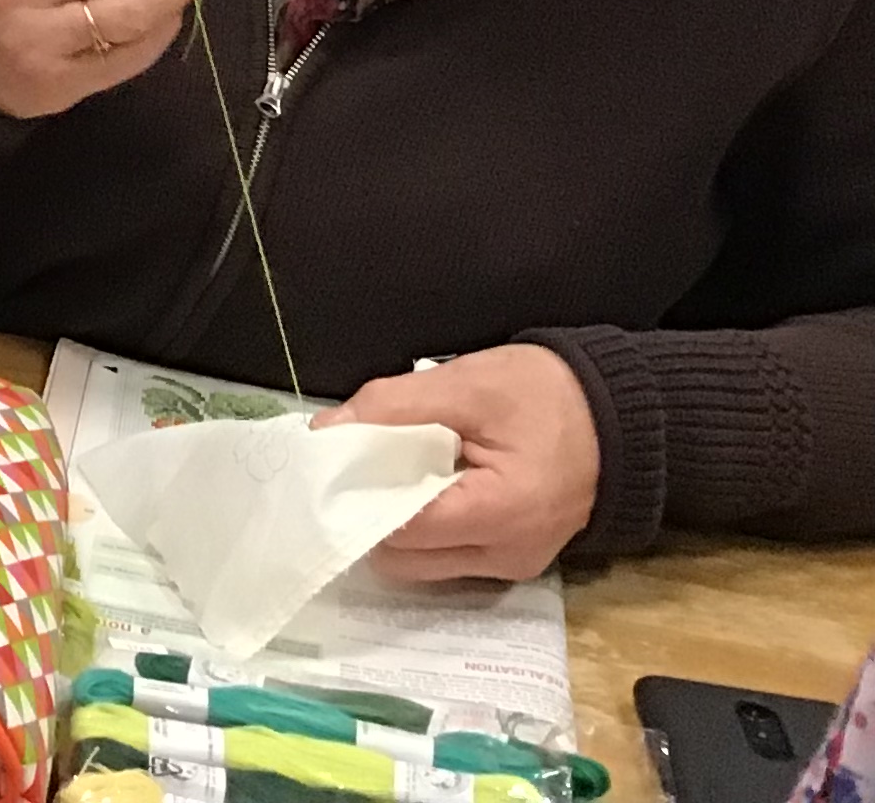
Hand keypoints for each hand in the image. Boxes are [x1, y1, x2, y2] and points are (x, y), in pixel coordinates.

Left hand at [325, 345, 600, 583]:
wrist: (623, 414)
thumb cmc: (547, 394)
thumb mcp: (465, 384)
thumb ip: (390, 407)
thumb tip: (325, 432)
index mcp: (501, 516)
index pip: (399, 531)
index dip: (357, 495)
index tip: (336, 461)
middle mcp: (508, 556)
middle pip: (404, 558)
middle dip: (373, 513)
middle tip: (367, 462)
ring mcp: (514, 564)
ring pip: (423, 563)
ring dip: (399, 522)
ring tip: (402, 469)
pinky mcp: (516, 558)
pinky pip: (451, 555)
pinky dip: (428, 525)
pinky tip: (429, 482)